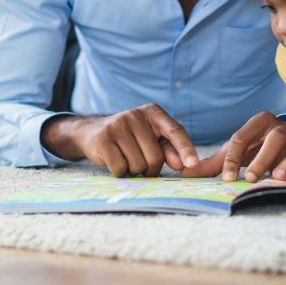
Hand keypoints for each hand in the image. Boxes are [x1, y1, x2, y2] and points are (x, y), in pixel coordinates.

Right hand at [44, 104, 199, 176]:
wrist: (92, 131)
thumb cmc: (131, 138)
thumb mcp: (151, 137)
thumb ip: (170, 149)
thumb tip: (183, 164)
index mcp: (153, 112)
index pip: (175, 130)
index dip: (186, 148)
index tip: (193, 165)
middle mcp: (135, 115)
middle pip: (155, 156)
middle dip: (151, 169)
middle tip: (142, 164)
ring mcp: (118, 125)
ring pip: (138, 165)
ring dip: (134, 171)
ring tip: (126, 159)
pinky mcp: (103, 139)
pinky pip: (120, 168)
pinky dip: (120, 172)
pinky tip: (115, 161)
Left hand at [180, 112, 285, 183]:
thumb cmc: (257, 152)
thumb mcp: (236, 155)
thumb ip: (213, 164)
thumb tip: (184, 171)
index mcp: (259, 124)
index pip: (243, 136)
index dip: (233, 157)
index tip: (227, 178)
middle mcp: (282, 129)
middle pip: (274, 137)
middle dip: (262, 157)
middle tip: (251, 177)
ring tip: (279, 177)